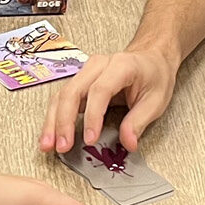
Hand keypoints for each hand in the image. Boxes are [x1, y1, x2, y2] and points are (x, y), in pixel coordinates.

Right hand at [39, 46, 176, 155]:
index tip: (89, 139)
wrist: (150, 58)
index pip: (100, 90)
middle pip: (73, 91)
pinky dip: (54, 118)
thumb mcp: (156, 100)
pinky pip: (62, 99)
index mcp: (121, 66)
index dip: (92, 116)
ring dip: (53, 122)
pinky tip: (50, 135)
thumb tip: (128, 144)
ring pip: (62, 95)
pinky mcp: (79, 82)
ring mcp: (85, 72)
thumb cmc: (154, 76)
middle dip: (64, 121)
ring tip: (48, 145)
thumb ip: (139, 122)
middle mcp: (98, 65)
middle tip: (62, 146)